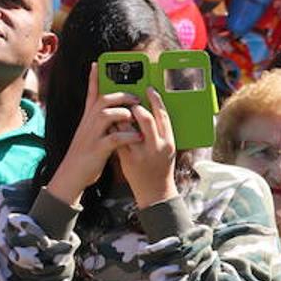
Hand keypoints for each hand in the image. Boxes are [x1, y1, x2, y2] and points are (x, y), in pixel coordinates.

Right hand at [45, 65, 143, 204]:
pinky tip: (138, 136)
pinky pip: (114, 138)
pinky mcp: (97, 149)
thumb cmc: (86, 155)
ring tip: (136, 115)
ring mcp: (92, 135)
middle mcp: (88, 123)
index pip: (91, 94)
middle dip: (120, 95)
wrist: (72, 174)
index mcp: (87, 119)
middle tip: (136, 97)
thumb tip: (114, 114)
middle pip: (102, 100)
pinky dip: (127, 136)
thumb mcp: (91, 134)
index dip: (94, 79)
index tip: (97, 64)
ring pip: (106, 115)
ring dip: (123, 113)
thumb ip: (102, 124)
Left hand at [116, 87, 177, 207]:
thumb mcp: (167, 149)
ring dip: (121, 115)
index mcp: (168, 142)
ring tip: (119, 111)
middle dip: (135, 106)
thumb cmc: (161, 167)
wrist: (156, 192)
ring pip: (127, 126)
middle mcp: (156, 146)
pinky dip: (113, 127)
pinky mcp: (127, 158)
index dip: (155, 100)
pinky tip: (111, 123)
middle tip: (131, 101)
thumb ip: (161, 132)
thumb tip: (152, 111)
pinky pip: (117, 137)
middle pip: (145, 118)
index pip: (163, 116)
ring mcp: (141, 153)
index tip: (149, 88)